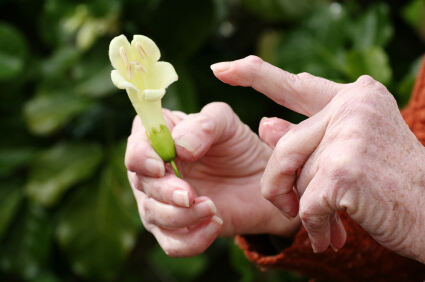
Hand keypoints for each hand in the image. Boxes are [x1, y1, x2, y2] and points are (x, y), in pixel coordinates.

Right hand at [126, 102, 299, 256]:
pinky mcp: (178, 229)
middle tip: (190, 195)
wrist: (260, 182)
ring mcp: (162, 202)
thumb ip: (203, 125)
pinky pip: (172, 244)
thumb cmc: (238, 146)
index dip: (140, 157)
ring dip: (180, 216)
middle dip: (164, 192)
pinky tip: (215, 224)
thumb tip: (179, 147)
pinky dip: (192, 240)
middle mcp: (153, 171)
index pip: (136, 147)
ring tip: (212, 207)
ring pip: (154, 215)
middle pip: (141, 184)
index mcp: (159, 139)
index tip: (159, 166)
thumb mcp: (226, 124)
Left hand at [211, 56, 424, 262]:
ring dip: (302, 208)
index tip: (221, 69)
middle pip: (284, 146)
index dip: (253, 75)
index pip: (294, 85)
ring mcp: (350, 134)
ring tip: (325, 226)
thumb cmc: (390, 185)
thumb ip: (305, 138)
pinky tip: (331, 236)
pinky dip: (313, 225)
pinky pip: (305, 202)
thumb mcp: (347, 154)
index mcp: (353, 97)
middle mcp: (352, 106)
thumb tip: (264, 122)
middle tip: (292, 209)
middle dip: (280, 184)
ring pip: (294, 175)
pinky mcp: (345, 169)